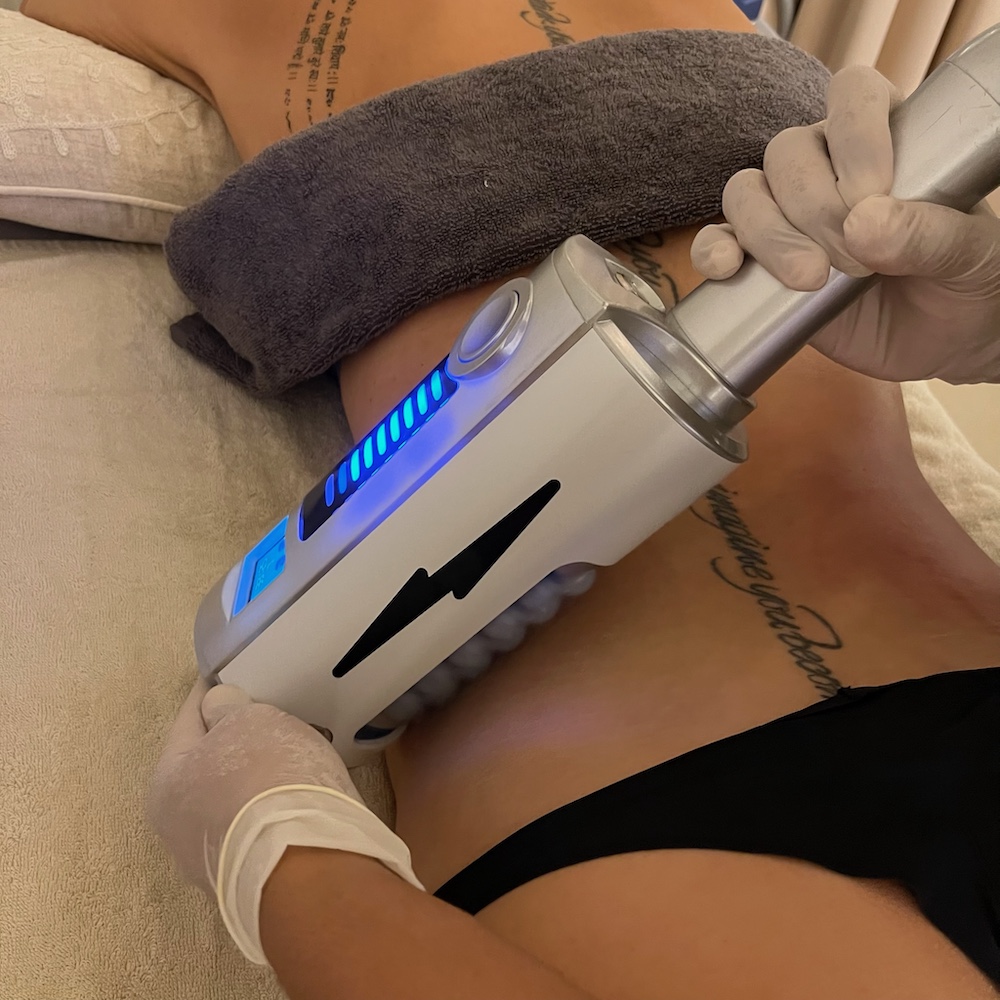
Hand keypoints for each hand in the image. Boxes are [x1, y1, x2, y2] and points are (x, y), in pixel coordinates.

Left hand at [148, 679, 422, 963]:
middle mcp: (178, 827)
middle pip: (209, 766)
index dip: (213, 691)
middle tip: (267, 710)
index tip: (229, 671)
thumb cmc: (266, 778)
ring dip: (258, 774)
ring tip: (293, 749)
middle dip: (236, 739)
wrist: (307, 866)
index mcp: (165, 782)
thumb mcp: (249, 720)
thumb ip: (228, 708)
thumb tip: (218, 709)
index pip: (189, 719)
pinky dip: (276, 801)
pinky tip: (302, 788)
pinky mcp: (252, 878)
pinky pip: (262, 823)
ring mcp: (214, 861)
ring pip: (235, 799)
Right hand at [690, 65, 999, 384]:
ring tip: (809, 279)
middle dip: (815, 208)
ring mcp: (785, 216)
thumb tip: (864, 225)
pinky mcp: (759, 265)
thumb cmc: (967, 277)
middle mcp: (826, 167)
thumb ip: (929, 233)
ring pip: (745, 194)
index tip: (873, 195)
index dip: (855, 136)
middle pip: (788, 153)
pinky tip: (729, 268)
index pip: (852, 96)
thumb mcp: (971, 251)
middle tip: (855, 262)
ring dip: (768, 234)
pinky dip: (715, 252)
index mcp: (885, 137)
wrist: (945, 339)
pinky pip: (717, 243)